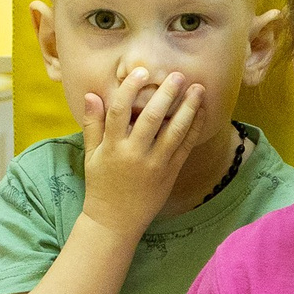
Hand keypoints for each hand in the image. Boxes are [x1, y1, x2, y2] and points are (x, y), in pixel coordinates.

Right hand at [78, 67, 205, 235]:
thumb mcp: (92, 155)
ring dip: (188, 108)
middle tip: (178, 75)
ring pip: (175, 131)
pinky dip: (195, 127)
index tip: (141, 72)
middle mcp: (134, 154)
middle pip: (152, 117)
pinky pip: (185, 146)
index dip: (130, 89)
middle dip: (167, 94)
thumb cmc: (101, 185)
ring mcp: (155, 164)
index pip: (120, 111)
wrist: (115, 221)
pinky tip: (201, 111)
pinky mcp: (170, 173)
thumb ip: (93, 124)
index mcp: (112, 147)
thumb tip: (91, 95)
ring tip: (198, 89)